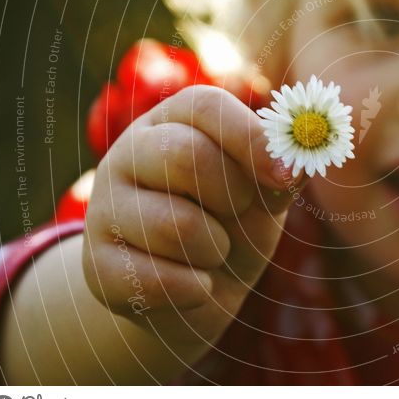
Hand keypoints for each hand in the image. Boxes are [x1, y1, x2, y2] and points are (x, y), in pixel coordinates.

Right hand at [83, 85, 306, 345]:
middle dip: (233, 196)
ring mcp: (105, 206)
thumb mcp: (265, 195)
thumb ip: (282, 174)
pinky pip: (154, 277)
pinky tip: (197, 285)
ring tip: (215, 251)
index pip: (206, 105)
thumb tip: (303, 157)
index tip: (286, 176)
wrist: (194, 293)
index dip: (250, 137)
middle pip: (184, 155)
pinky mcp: (95, 263)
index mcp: (175, 121)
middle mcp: (131, 152)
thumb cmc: (235, 226)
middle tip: (242, 213)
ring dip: (216, 248)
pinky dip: (195, 289)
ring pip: (173, 223)